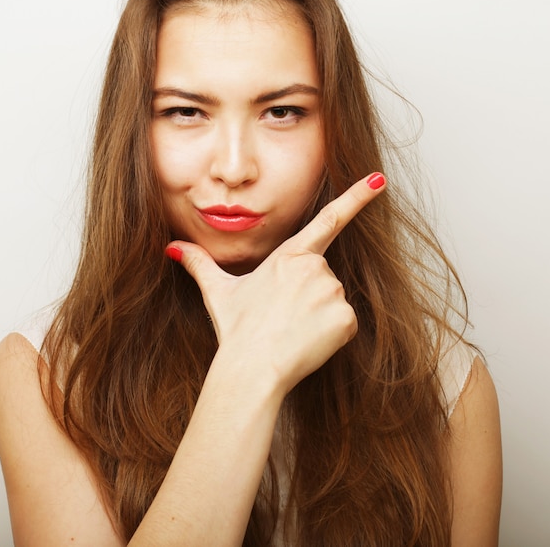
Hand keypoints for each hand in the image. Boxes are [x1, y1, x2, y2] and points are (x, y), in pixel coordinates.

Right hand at [166, 173, 385, 394]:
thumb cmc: (236, 329)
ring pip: (333, 300)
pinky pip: (344, 324)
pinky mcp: (346, 319)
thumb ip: (199, 263)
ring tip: (292, 331)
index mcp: (289, 256)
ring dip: (318, 314)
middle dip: (307, 294)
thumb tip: (170, 247)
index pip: (328, 220)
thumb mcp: (218, 291)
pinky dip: (330, 335)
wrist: (251, 369)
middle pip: (322, 276)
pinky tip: (307, 342)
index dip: (356, 198)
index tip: (378, 181)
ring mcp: (333, 292)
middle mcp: (316, 268)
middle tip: (282, 317)